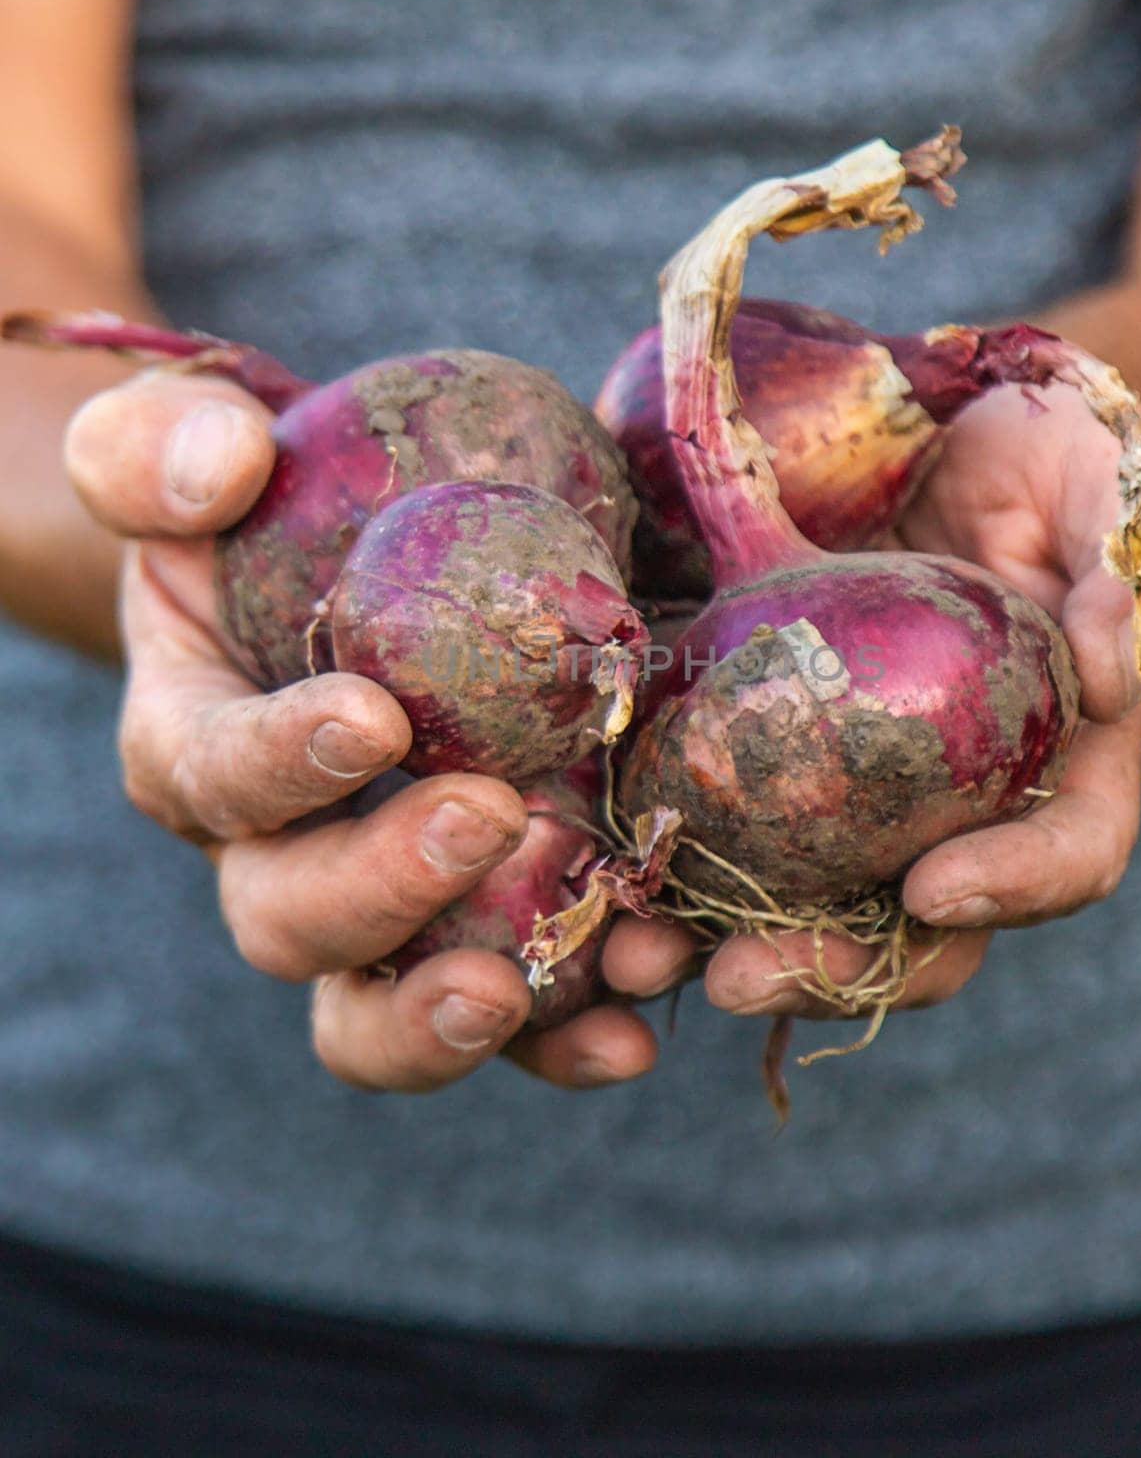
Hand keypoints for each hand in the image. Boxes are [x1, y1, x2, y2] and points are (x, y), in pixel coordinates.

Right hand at [65, 371, 658, 1089]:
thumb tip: (221, 468)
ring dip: (462, 1014)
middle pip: (292, 919)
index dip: (278, 762)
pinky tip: (640, 1007)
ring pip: (380, 1014)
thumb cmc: (278, 503)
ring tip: (555, 984)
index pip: (210, 771)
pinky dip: (571, 1030)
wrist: (367, 564)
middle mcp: (274, 851)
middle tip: (487, 818)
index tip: (371, 719)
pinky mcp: (477, 931)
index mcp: (197, 740)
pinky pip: (513, 1010)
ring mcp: (378, 910)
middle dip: (384, 888)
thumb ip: (163, 448)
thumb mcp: (201, 445)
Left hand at [603, 377, 1140, 1018]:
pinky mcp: (783, 750)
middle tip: (745, 975)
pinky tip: (603, 869)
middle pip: (921, 929)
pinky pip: (730, 821)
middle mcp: (968, 800)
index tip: (931, 890)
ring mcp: (871, 789)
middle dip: (834, 965)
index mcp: (1069, 757)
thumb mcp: (1112, 484)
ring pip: (809, 901)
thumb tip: (1111, 679)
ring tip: (640, 956)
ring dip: (725, 944)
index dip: (1014, 888)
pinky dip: (671, 858)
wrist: (960, 427)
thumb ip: (1123, 572)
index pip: (1068, 854)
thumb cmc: (1059, 459)